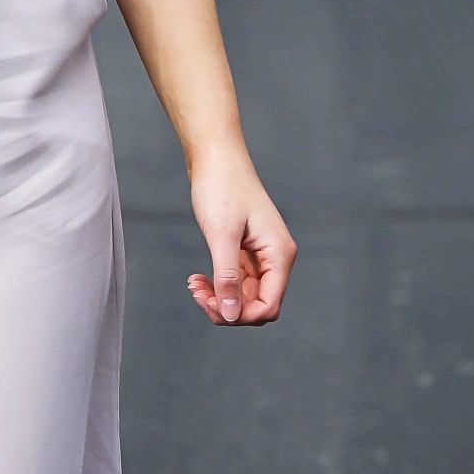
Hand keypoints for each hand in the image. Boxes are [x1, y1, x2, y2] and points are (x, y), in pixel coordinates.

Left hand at [186, 147, 292, 326]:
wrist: (216, 158)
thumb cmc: (222, 188)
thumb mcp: (221, 235)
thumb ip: (227, 276)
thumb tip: (230, 315)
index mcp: (279, 254)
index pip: (268, 306)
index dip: (241, 315)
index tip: (210, 303)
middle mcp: (275, 258)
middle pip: (257, 305)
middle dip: (227, 308)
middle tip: (197, 293)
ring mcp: (262, 256)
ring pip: (244, 296)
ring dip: (219, 297)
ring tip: (193, 285)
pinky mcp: (246, 251)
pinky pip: (236, 282)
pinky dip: (217, 284)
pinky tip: (197, 278)